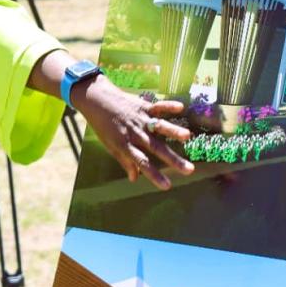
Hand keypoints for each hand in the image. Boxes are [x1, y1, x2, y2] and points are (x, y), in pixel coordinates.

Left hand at [72, 77, 194, 189]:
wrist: (96, 100)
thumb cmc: (103, 126)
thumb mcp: (110, 146)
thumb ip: (125, 161)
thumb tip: (134, 179)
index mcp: (126, 145)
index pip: (143, 163)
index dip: (155, 176)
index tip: (167, 186)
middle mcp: (135, 133)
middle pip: (156, 148)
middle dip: (173, 160)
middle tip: (189, 170)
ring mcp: (140, 119)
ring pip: (159, 126)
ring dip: (173, 131)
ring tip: (187, 137)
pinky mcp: (143, 106)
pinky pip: (157, 106)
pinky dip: (168, 106)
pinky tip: (181, 107)